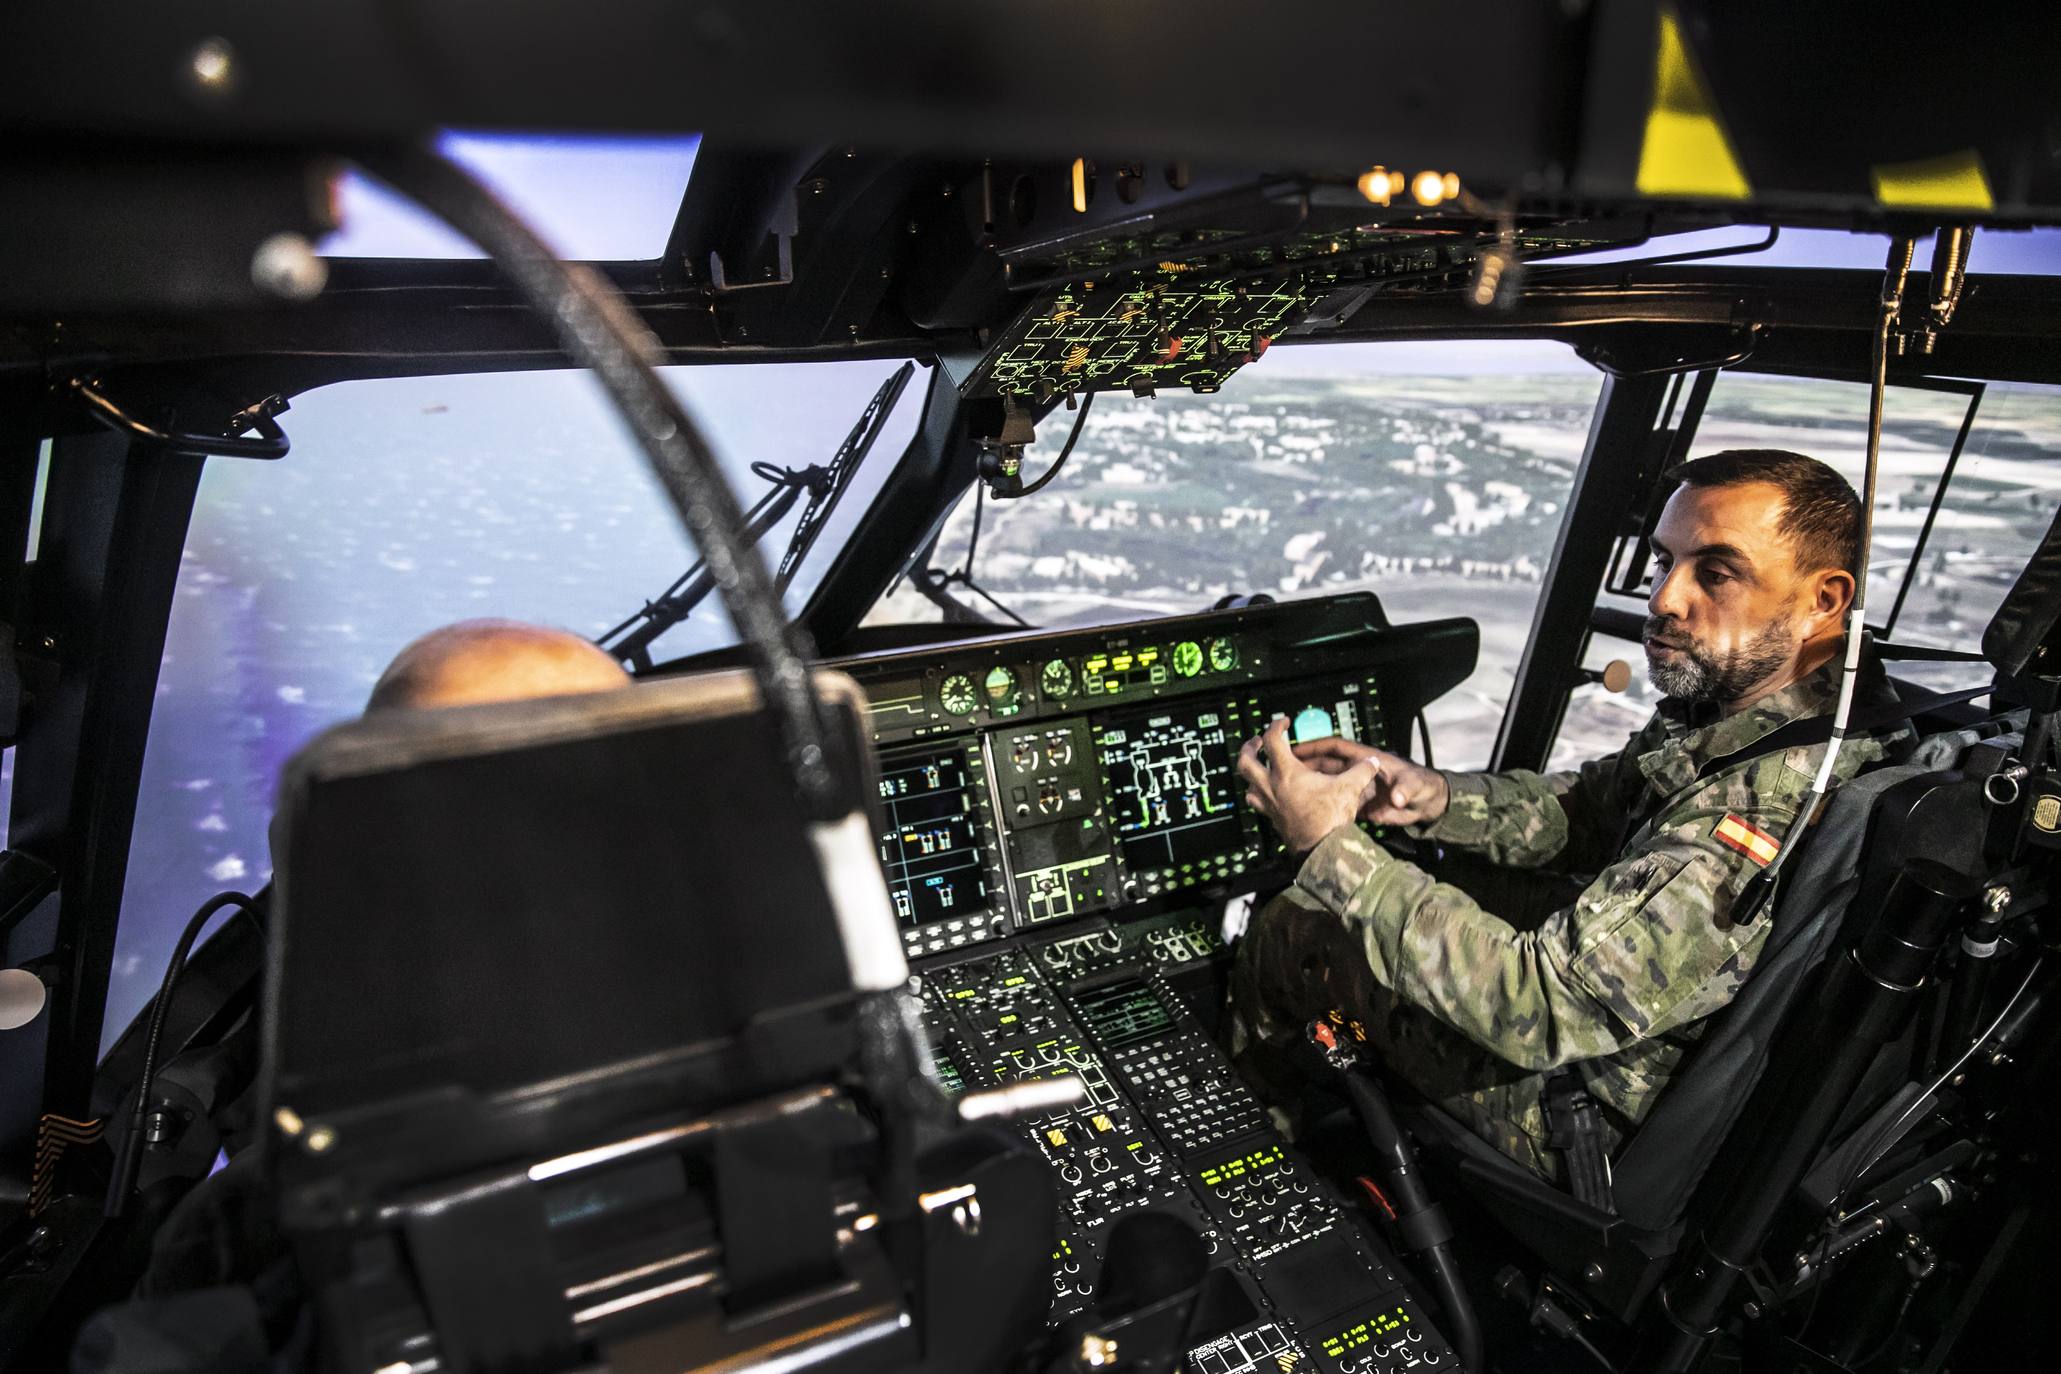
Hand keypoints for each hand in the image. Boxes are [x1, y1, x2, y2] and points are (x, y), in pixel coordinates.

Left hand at [1237, 718, 1383, 852]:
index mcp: (1287, 773)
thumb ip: (1361, 770)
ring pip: (1247, 784)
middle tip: (1255, 742)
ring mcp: (1270, 804)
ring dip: (1250, 773)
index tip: (1283, 722)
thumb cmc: (1330, 820)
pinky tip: (1267, 794)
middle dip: (1249, 748)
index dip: (1275, 726)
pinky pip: (1257, 803)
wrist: (1322, 849)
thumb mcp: (1350, 788)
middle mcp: (1272, 787)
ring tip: (1258, 768)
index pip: (1272, 740)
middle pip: (1245, 761)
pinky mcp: (1272, 819)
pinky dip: (1258, 795)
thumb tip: (1371, 762)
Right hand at [1291, 735, 1450, 827]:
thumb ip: (1405, 791)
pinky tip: (1305, 811)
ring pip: (1327, 784)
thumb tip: (1398, 799)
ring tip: (1287, 792)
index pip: (1336, 747)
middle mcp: (1357, 771)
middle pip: (1324, 765)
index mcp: (1367, 759)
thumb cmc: (1422, 786)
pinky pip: (1335, 802)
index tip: (1295, 749)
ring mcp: (1356, 788)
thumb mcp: (1414, 785)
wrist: (1428, 805)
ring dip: (1310, 786)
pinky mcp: (1358, 804)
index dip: (1315, 746)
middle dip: (1304, 766)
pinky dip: (1321, 804)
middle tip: (1282, 771)